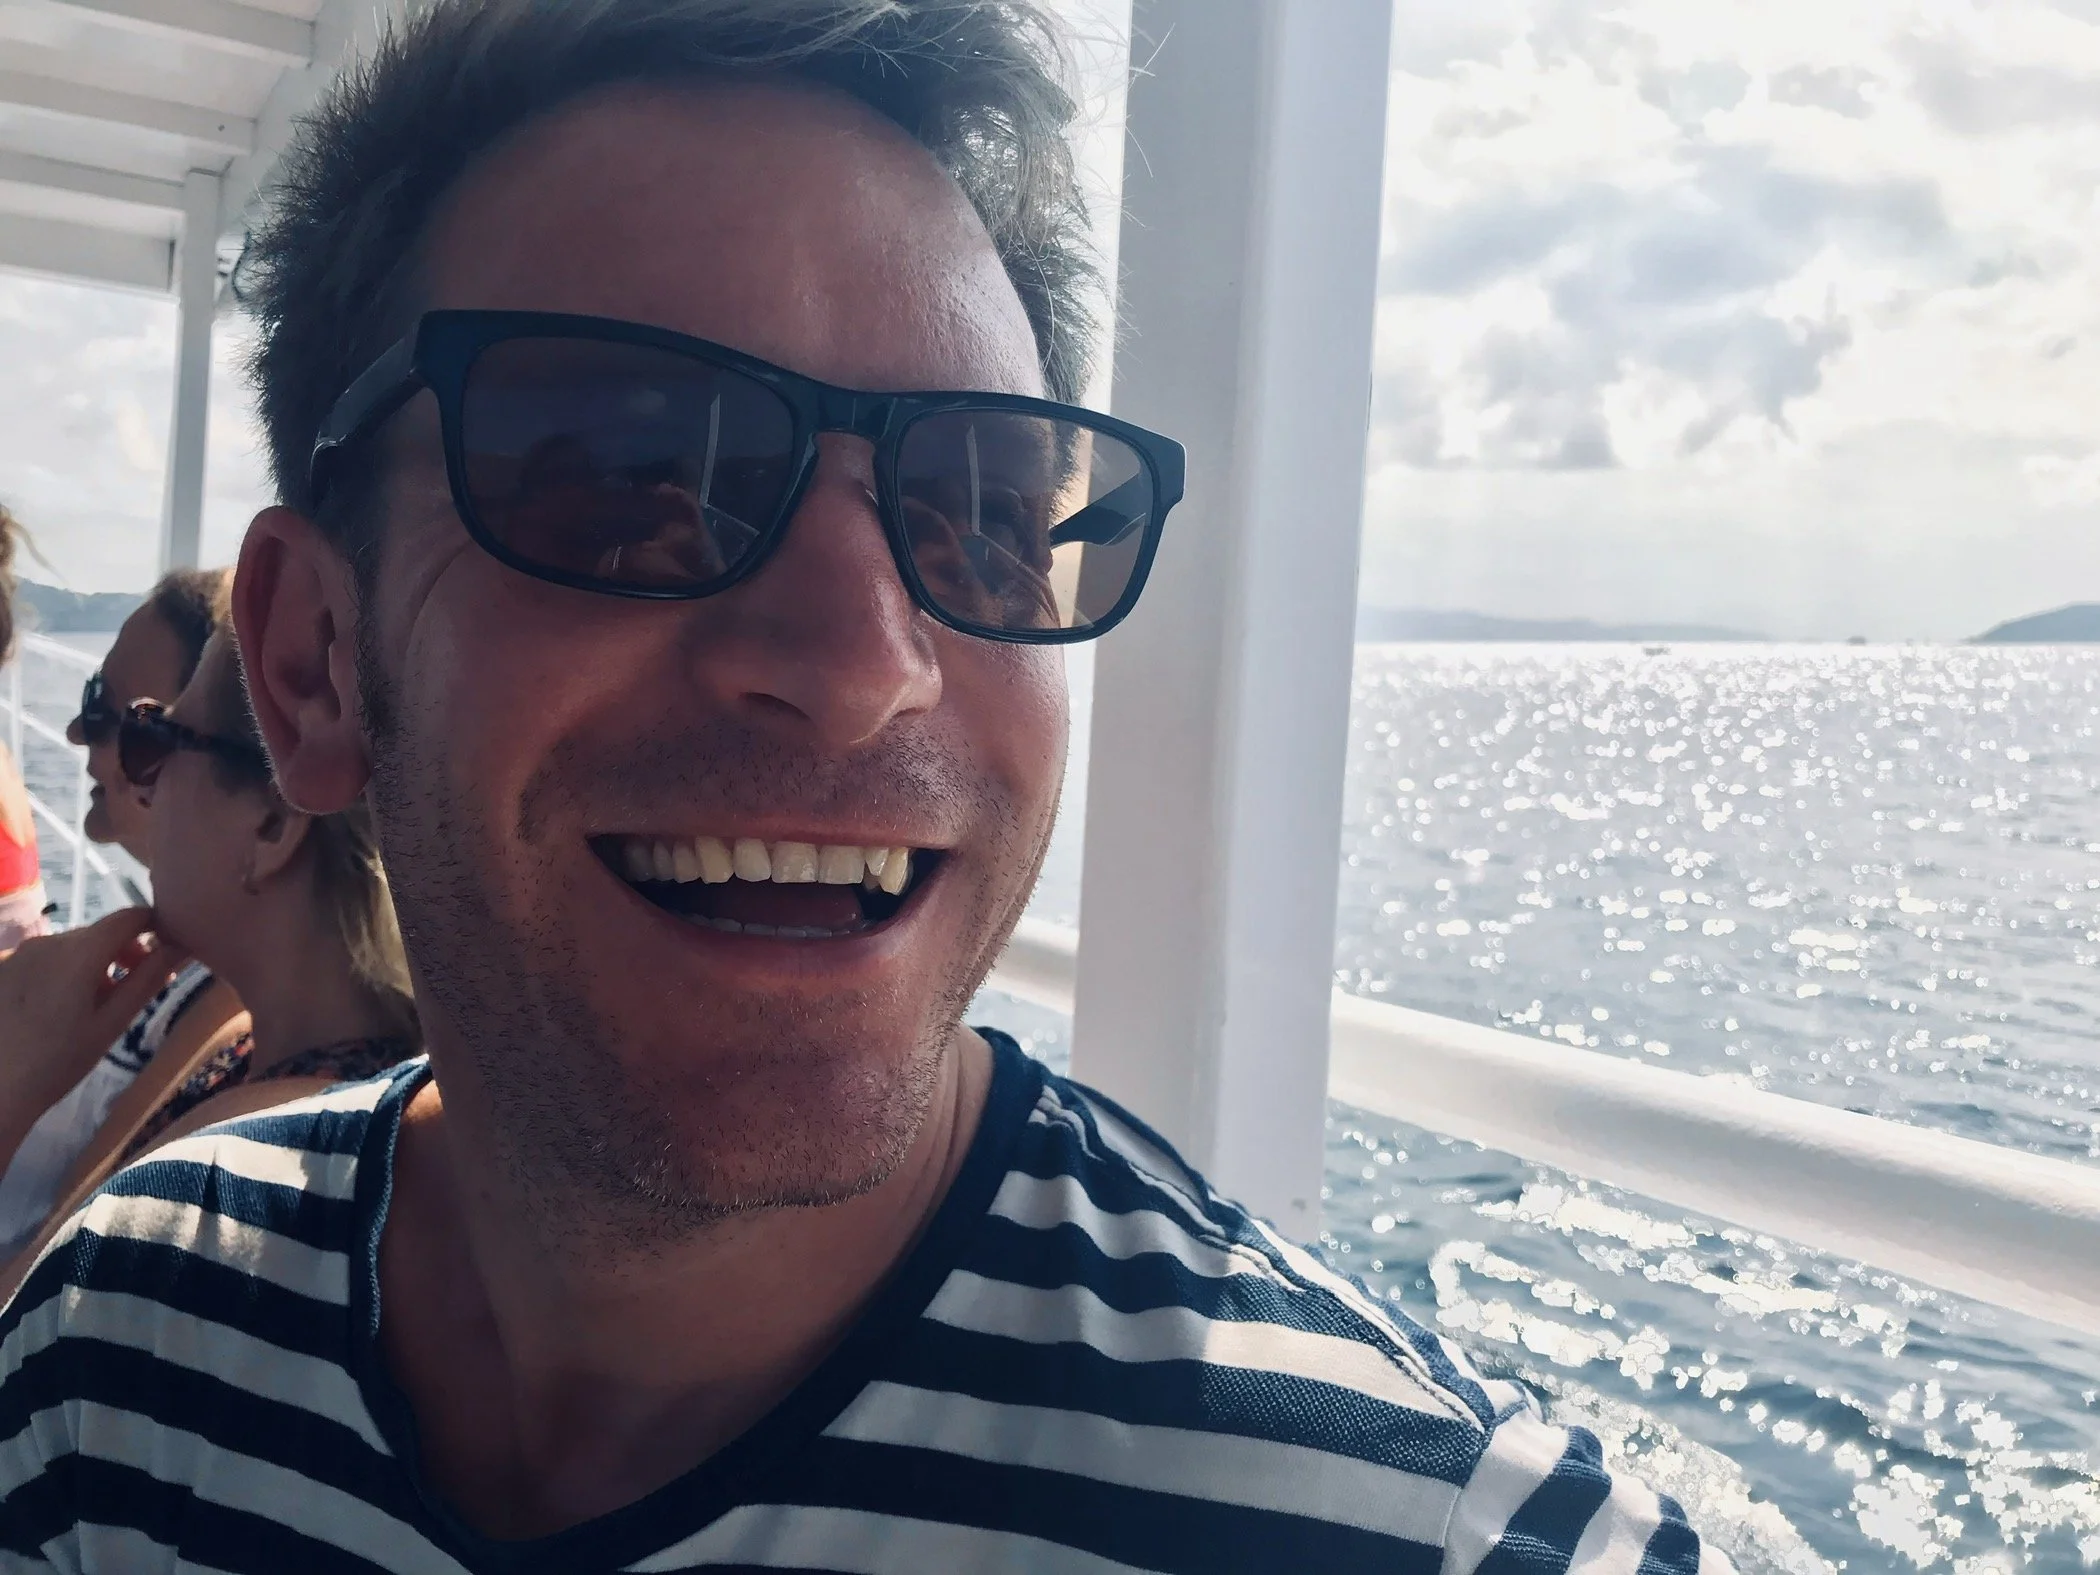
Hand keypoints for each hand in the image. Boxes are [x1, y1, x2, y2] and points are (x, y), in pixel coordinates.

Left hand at [0, 908, 192, 1123]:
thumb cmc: (59, 1061)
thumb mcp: (113, 1023)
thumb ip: (149, 978)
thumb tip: (182, 946)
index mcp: (79, 951)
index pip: (129, 917)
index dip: (154, 926)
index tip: (166, 953)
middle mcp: (47, 941)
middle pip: (99, 934)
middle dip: (123, 954)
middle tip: (134, 991)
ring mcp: (19, 954)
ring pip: (71, 947)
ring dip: (92, 965)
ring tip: (93, 1006)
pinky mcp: (2, 968)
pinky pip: (44, 960)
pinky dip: (62, 974)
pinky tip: (58, 1011)